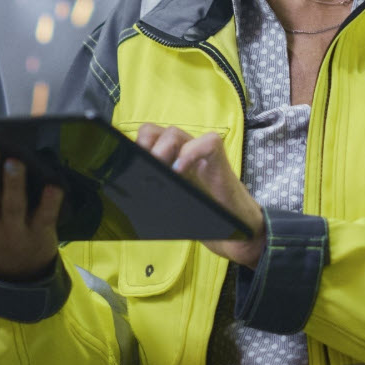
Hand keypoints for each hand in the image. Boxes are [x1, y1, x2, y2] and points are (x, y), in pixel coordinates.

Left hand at [136, 124, 264, 267]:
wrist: (238, 233)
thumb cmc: (206, 220)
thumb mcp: (172, 205)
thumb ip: (154, 194)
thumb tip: (126, 193)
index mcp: (170, 161)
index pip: (146, 140)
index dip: (135, 148)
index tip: (127, 165)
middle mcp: (184, 153)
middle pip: (155, 132)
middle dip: (144, 147)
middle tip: (143, 170)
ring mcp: (201, 155)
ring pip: (174, 133)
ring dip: (162, 150)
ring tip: (160, 171)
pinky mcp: (220, 161)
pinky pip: (207, 142)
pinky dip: (190, 153)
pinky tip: (180, 171)